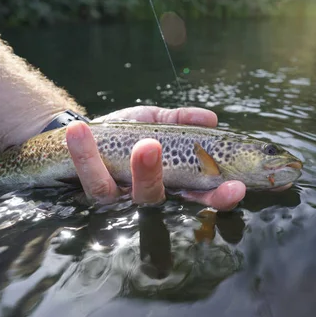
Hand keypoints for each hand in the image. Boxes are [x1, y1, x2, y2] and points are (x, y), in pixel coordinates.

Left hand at [65, 106, 246, 210]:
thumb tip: (210, 118)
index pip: (200, 197)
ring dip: (106, 165)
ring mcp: (112, 197)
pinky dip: (82, 154)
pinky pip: (86, 178)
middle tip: (151, 147)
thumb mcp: (156, 121)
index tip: (236, 187)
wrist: (83, 134)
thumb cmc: (128, 131)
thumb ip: (181, 120)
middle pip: (154, 197)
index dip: (219, 197)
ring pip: (109, 192)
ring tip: (107, 135)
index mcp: (171, 183)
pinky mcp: (86, 191)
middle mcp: (143, 196)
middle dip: (153, 175)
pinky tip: (79, 130)